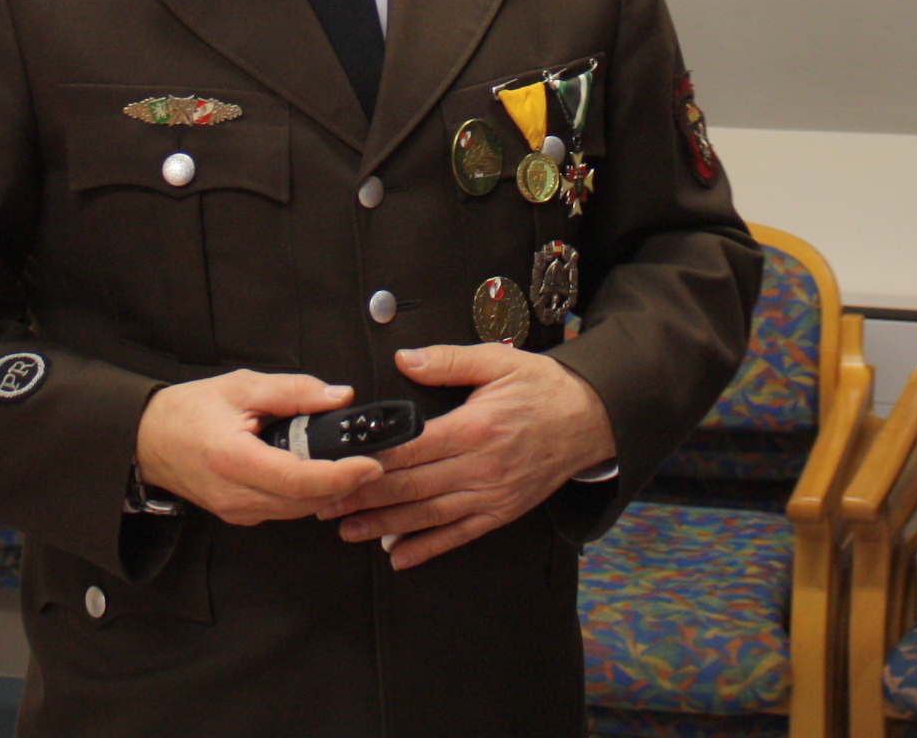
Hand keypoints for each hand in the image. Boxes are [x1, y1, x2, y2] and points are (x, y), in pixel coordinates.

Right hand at [133, 372, 383, 524]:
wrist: (146, 439)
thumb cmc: (186, 412)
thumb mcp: (241, 386)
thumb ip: (293, 391)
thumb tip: (338, 397)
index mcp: (234, 459)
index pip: (299, 480)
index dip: (341, 475)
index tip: (370, 463)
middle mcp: (236, 494)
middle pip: (306, 501)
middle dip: (345, 483)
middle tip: (371, 459)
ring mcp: (237, 510)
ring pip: (298, 511)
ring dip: (329, 492)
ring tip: (351, 465)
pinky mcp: (238, 515)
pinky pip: (283, 511)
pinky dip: (307, 496)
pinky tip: (318, 475)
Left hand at [324, 345, 615, 567]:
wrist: (591, 419)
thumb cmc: (543, 388)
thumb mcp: (497, 362)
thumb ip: (447, 361)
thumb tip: (404, 360)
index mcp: (474, 428)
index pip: (409, 448)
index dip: (369, 460)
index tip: (337, 464)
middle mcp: (479, 468)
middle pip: (410, 487)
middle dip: (363, 497)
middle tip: (325, 502)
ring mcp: (490, 495)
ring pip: (427, 516)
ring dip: (384, 526)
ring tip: (348, 531)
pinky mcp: (500, 512)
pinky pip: (458, 536)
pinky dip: (427, 549)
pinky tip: (398, 556)